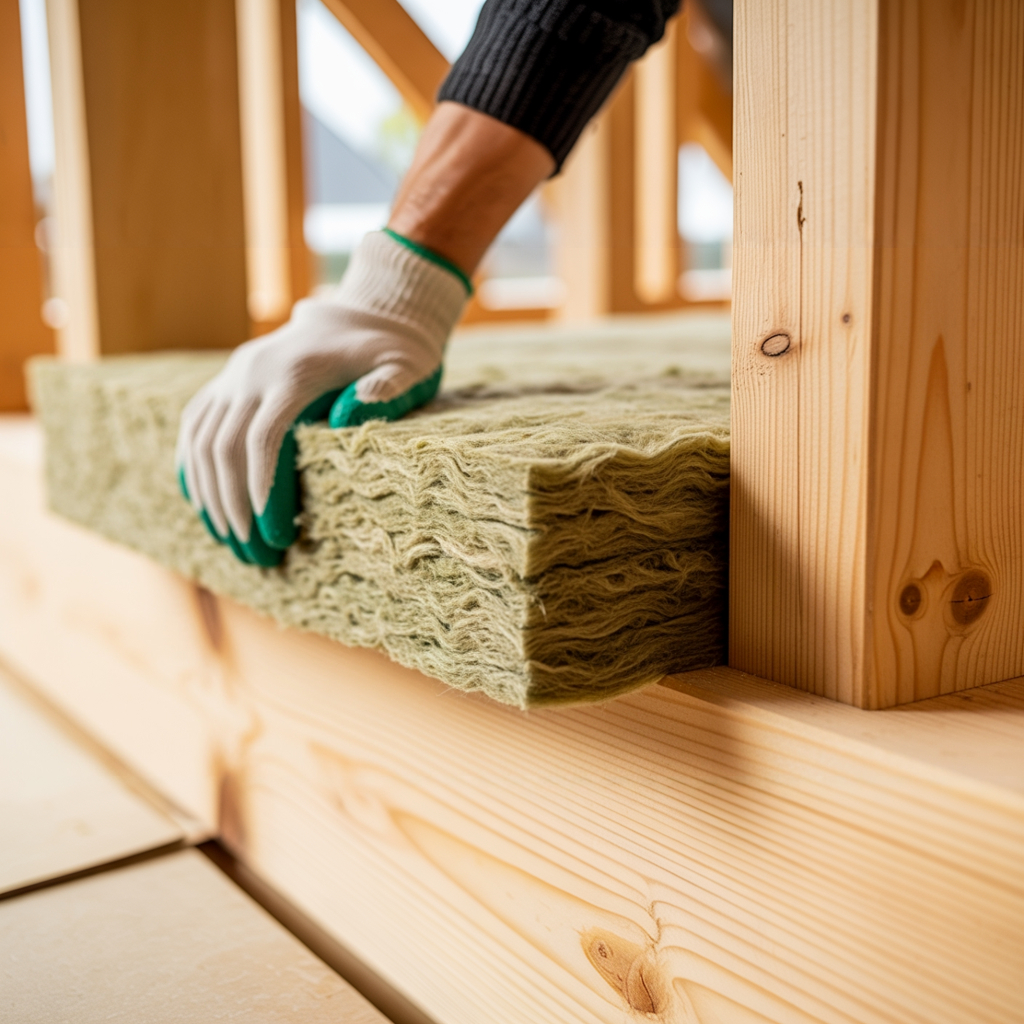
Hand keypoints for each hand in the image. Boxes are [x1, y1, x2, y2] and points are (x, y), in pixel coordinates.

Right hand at [175, 230, 468, 565]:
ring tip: (235, 544)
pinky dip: (195, 470)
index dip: (264, 491)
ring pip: (201, 442)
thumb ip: (387, 386)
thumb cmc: (395, 350)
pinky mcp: (228, 383)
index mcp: (293, 371)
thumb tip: (349, 416)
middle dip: (236, 507)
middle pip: (224, 448)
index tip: (277, 537)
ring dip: (213, 498)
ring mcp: (234, 376)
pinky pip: (195, 428)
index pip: (263, 439)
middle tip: (259, 556)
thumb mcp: (408, 364)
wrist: (367, 313)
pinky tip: (207, 508)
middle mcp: (252, 372)